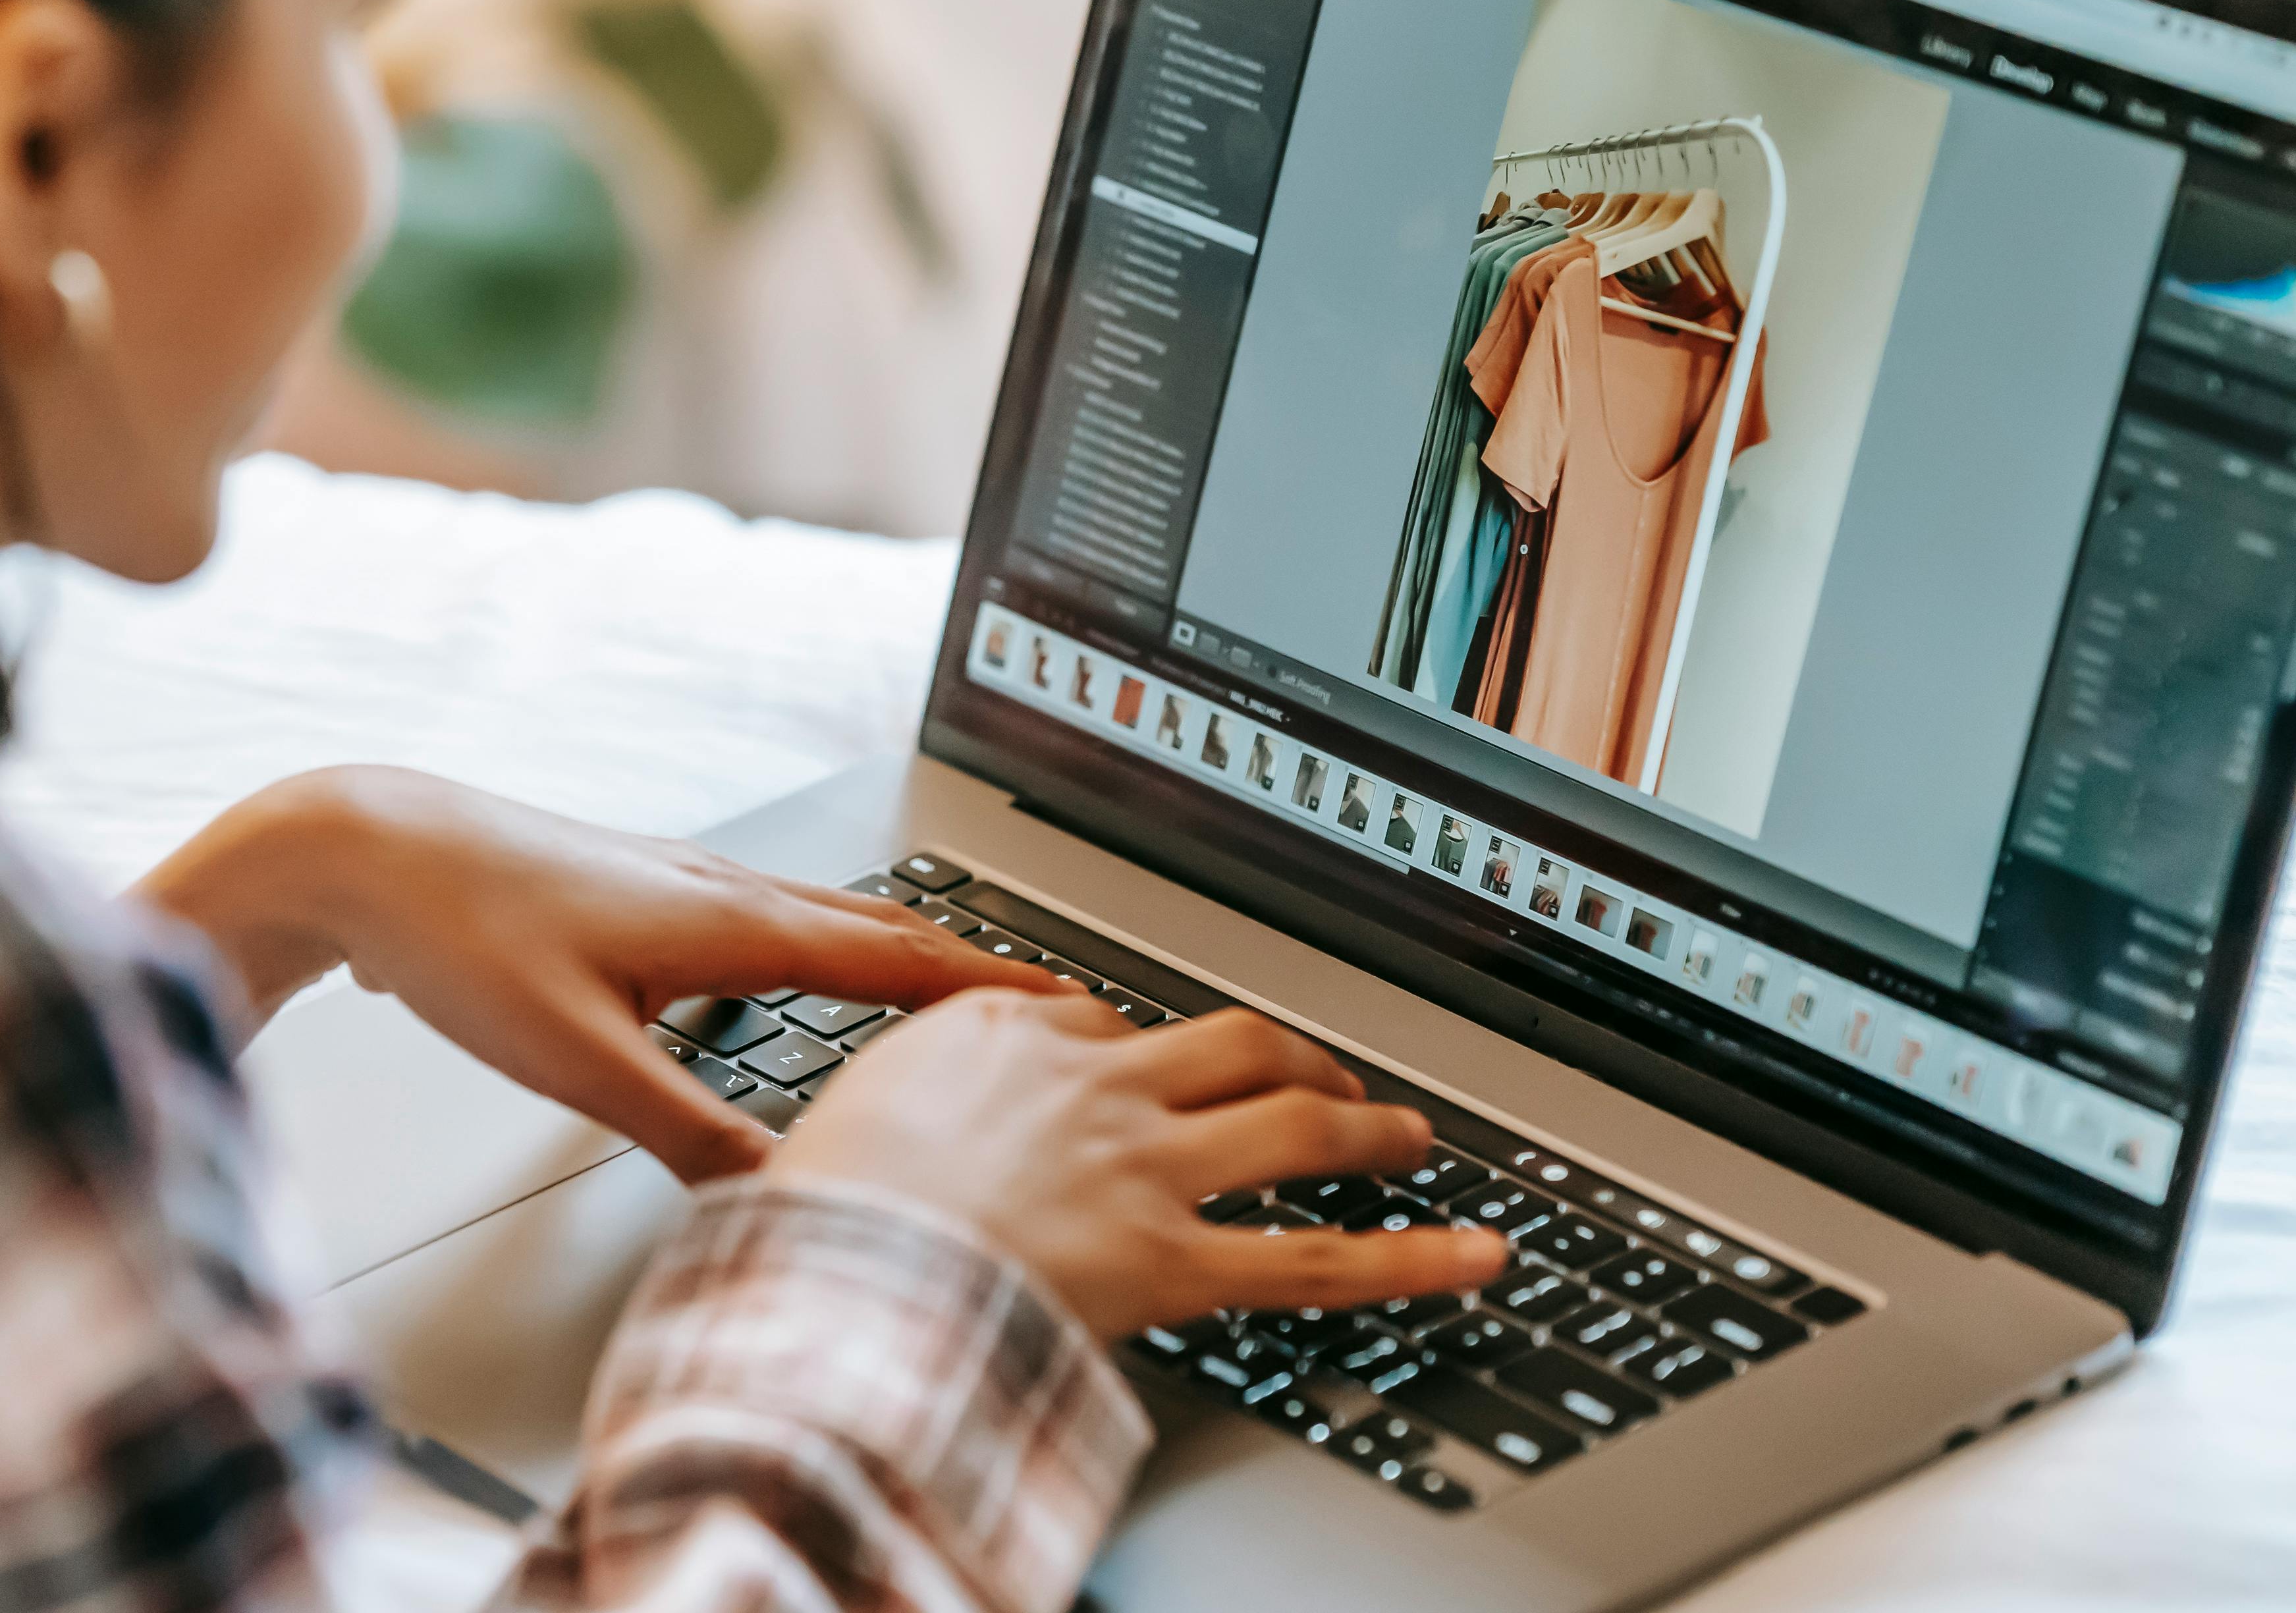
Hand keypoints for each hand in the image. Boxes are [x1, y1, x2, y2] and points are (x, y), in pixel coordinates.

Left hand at [134, 767, 1061, 1180]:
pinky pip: (774, 921)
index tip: (1068, 1013)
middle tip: (1047, 1012)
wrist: (363, 849)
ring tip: (956, 1001)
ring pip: (827, 921)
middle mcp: (724, 890)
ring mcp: (685, 883)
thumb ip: (684, 1132)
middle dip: (971, 973)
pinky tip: (806, 979)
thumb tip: (777, 1197)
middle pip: (883, 932)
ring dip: (904, 958)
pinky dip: (830, 950)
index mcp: (732, 923)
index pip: (898, 963)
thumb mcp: (576, 1060)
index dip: (989, 994)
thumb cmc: (458, 934)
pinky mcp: (643, 893)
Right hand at [769, 989, 1508, 1337]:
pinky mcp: (1175, 1261)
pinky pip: (1317, 1261)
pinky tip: (1476, 1256)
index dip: (1145, 1057)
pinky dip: (1411, 1260)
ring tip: (1413, 1137)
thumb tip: (930, 1103)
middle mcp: (1095, 1086)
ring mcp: (1145, 1169)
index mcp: (1007, 1036)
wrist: (829, 1269)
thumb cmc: (819, 1209)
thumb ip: (914, 1090)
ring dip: (1368, 1126)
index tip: (1156, 1075)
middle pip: (1230, 1046)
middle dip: (1293, 1056)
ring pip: (1293, 1126)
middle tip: (1328, 1073)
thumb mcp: (846, 1107)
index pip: (1107, 1026)